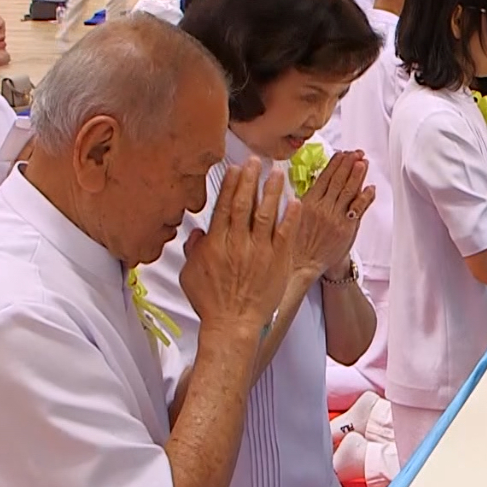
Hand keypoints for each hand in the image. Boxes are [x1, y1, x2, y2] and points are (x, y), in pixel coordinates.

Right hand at [179, 158, 303, 340]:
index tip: (235, 168)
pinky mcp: (278, 260)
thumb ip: (193, 250)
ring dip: (273, 191)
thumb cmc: (211, 303)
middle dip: (250, 179)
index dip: (230, 185)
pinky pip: (286, 233)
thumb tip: (196, 232)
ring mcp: (260, 251)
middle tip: (256, 161)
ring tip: (278, 172)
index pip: (224, 206)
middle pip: (244, 204)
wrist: (233, 325)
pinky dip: (291, 217)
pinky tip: (296, 201)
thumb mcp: (190, 275)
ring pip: (267, 213)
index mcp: (216, 243)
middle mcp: (238, 243)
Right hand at [289, 150, 374, 281]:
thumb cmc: (299, 240)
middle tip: (357, 152)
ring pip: (349, 191)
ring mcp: (335, 217)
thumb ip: (309, 197)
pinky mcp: (346, 228)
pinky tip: (371, 187)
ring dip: (358, 175)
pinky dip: (365, 197)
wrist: (303, 263)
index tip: (342, 153)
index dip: (335, 163)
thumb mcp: (297, 214)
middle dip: (349, 164)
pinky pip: (358, 209)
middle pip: (338, 180)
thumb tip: (320, 179)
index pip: (324, 177)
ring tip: (363, 162)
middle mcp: (322, 207)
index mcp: (308, 201)